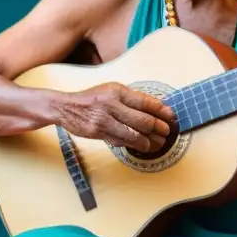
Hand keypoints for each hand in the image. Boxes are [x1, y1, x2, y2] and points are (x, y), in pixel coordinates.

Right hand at [52, 82, 175, 152]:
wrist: (66, 107)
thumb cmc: (92, 99)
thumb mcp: (111, 91)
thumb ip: (131, 99)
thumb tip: (156, 108)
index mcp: (117, 91)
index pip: (145, 102)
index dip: (161, 111)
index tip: (171, 116)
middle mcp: (111, 104)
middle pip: (143, 120)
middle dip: (159, 128)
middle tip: (166, 132)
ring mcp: (104, 120)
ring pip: (134, 135)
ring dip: (150, 141)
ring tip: (158, 143)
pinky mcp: (98, 133)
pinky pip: (121, 141)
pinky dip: (134, 145)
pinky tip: (143, 146)